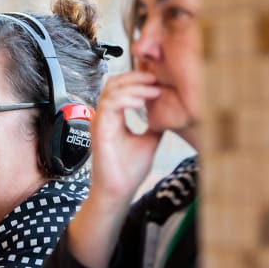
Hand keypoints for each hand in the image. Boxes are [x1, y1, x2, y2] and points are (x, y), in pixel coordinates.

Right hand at [89, 71, 162, 203]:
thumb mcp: (149, 140)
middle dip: (135, 77)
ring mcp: (100, 121)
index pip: (120, 88)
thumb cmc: (129, 170)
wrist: (120, 190)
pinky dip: (126, 99)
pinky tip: (141, 102)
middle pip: (113, 83)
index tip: (157, 81)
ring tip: (152, 89)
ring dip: (133, 86)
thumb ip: (154, 124)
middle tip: (155, 78)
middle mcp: (104, 116)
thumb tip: (169, 112)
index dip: (137, 80)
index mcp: (114, 117)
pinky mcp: (99, 129)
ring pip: (111, 90)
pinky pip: (109, 104)